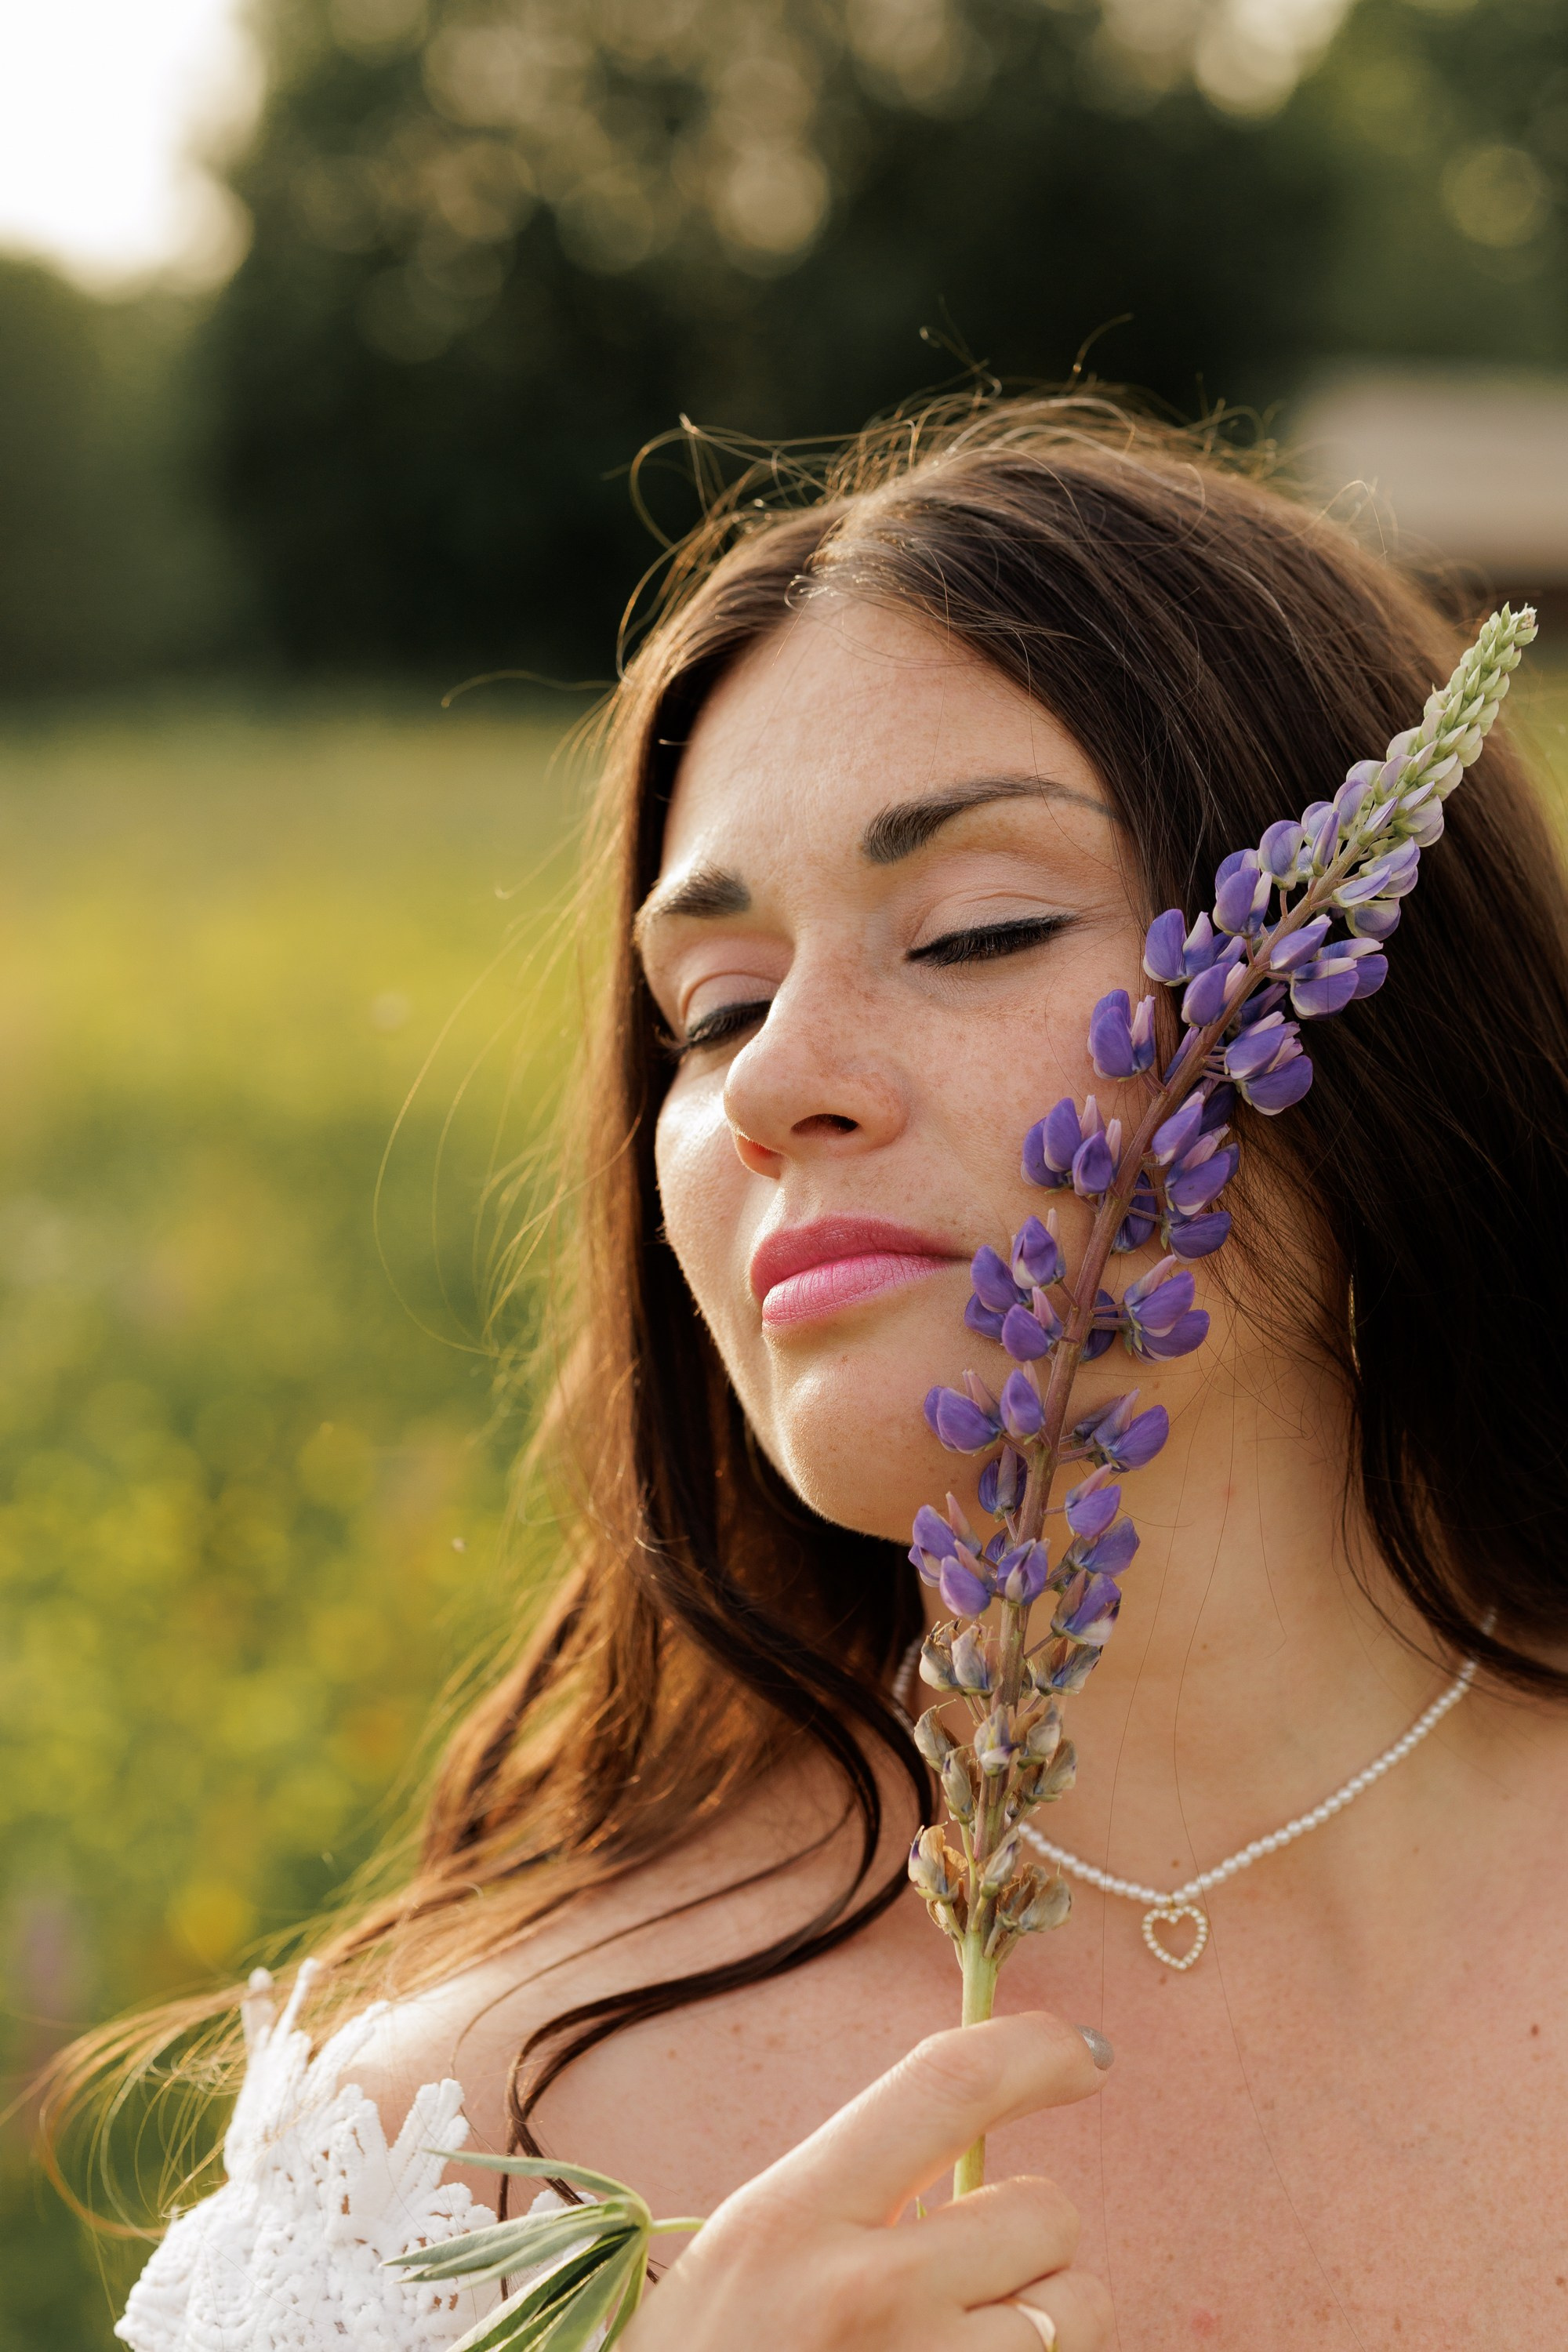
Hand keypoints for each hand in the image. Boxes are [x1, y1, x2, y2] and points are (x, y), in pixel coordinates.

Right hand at [621, 2011, 1112, 2351]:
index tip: (1083, 2054)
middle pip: (1044, 2212)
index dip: (1033, 2051)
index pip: (947, 2087)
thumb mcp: (753, 2252)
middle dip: (1033, 2233)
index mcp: (795, 2214)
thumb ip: (856, 2197)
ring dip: (1047, 2321)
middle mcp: (868, 2293)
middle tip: (971, 2269)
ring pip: (1078, 2312)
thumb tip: (977, 2156)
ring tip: (965, 2342)